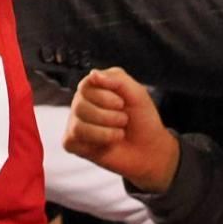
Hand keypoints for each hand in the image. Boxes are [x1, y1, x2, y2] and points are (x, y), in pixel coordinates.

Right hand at [62, 67, 179, 192]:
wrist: (149, 149)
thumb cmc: (142, 120)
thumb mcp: (137, 94)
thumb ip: (117, 79)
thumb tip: (92, 73)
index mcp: (94, 87)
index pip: (86, 86)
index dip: (106, 97)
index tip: (122, 104)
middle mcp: (81, 102)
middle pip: (80, 106)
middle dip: (108, 117)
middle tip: (123, 120)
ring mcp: (75, 122)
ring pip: (78, 126)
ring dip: (105, 132)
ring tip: (119, 133)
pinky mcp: (73, 142)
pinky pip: (73, 141)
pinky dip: (95, 143)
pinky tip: (106, 144)